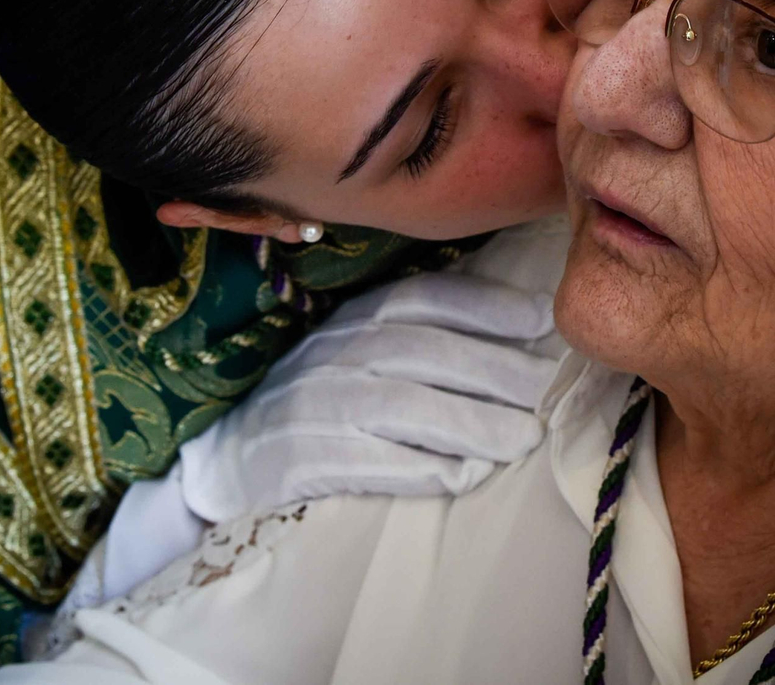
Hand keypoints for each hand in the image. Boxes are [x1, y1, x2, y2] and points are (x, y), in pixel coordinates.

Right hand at [179, 271, 560, 522]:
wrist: (229, 452)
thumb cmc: (315, 399)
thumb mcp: (356, 349)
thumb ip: (416, 337)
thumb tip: (515, 332)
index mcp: (351, 317)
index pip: (423, 298)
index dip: (483, 305)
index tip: (539, 319)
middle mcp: (334, 352)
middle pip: (423, 352)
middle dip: (492, 369)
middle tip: (546, 393)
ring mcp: (314, 403)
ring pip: (403, 406)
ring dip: (469, 422)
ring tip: (521, 439)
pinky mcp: (300, 456)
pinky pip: (367, 461)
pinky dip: (418, 467)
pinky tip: (460, 475)